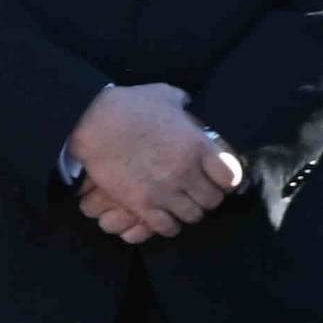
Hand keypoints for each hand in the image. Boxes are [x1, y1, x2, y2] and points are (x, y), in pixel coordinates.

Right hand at [67, 80, 242, 243]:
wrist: (90, 122)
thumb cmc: (127, 106)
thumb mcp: (164, 95)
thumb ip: (183, 103)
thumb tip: (189, 104)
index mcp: (197, 146)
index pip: (231, 177)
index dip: (225, 180)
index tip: (217, 178)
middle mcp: (186, 171)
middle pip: (213, 200)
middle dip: (205, 196)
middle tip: (195, 191)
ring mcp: (164, 191)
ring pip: (192, 216)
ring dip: (186, 210)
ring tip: (178, 203)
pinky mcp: (141, 204)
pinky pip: (167, 227)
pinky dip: (168, 224)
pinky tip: (162, 215)